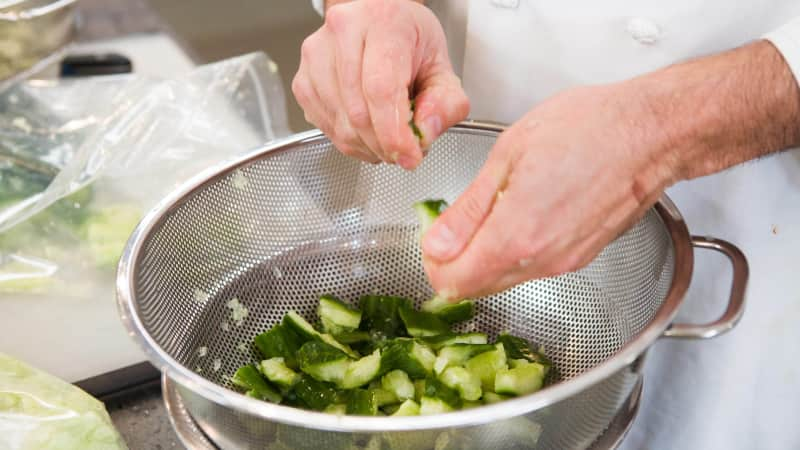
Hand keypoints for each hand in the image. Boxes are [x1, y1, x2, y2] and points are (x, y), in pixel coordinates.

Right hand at [292, 0, 468, 168]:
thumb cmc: (409, 41)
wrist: (380, 24)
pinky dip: (350, 142)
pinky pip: (326, 128)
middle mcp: (343, 33)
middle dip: (384, 145)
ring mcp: (317, 57)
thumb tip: (424, 134)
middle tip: (404, 150)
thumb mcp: (442, 68)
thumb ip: (445, 104)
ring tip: (388, 136)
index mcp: (383, 23)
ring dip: (368, 146)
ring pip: (341, 126)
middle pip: (359, 112)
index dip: (394, 133)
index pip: (381, 89)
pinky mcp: (302, 81)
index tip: (409, 155)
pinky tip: (367, 131)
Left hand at [420, 40, 799, 299]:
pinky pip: (533, 268)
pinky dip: (513, 253)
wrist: (651, 133)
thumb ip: (468, 210)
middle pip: (476, 288)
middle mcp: (541, 261)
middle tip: (454, 224)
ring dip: (483, 258)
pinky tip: (519, 214)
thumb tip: (436, 244)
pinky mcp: (582, 257)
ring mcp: (565, 263)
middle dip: (454, 263)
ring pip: (505, 280)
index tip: (432, 236)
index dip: (433, 263)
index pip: (453, 282)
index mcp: (515, 237)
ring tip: (488, 211)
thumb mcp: (507, 156)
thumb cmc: (586, 129)